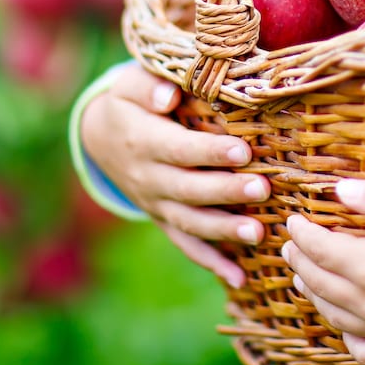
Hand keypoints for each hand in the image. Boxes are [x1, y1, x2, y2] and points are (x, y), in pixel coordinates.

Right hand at [80, 63, 266, 287]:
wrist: (102, 138)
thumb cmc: (131, 103)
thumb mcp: (130, 85)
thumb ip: (148, 86)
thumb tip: (169, 96)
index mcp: (142, 142)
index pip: (178, 150)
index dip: (209, 153)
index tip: (243, 152)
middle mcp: (148, 178)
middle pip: (188, 189)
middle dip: (226, 192)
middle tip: (262, 189)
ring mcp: (156, 204)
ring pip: (190, 222)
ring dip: (224, 231)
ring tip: (258, 233)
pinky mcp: (164, 220)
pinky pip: (186, 244)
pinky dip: (211, 262)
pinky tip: (239, 279)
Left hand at [282, 179, 364, 364]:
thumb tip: (338, 189)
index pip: (319, 249)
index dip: (301, 232)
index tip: (293, 218)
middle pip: (319, 282)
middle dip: (301, 260)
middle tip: (292, 245)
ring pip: (333, 316)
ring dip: (314, 293)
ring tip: (307, 276)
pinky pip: (360, 349)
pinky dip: (344, 333)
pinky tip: (345, 322)